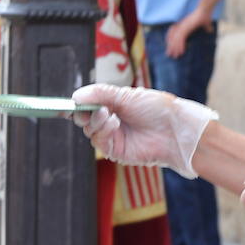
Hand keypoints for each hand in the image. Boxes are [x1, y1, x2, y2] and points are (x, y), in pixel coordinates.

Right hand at [71, 83, 216, 178]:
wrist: (174, 129)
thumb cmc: (155, 108)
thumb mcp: (125, 95)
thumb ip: (100, 93)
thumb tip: (75, 96)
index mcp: (113, 105)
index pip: (88, 104)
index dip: (77, 103)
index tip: (70, 101)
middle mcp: (110, 120)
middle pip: (84, 118)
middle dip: (82, 111)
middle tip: (85, 106)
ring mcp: (113, 136)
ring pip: (89, 129)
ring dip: (95, 120)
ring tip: (108, 114)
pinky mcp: (116, 150)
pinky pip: (99, 141)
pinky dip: (102, 131)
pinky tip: (113, 123)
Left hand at [165, 10, 212, 57]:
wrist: (205, 10)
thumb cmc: (205, 16)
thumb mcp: (205, 24)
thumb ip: (206, 28)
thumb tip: (210, 30)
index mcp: (183, 25)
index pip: (174, 34)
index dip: (171, 41)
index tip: (171, 48)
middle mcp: (181, 26)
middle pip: (172, 38)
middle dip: (171, 47)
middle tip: (169, 54)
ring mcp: (183, 27)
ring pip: (176, 40)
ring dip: (175, 48)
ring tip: (175, 56)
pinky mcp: (186, 28)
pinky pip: (181, 39)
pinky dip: (181, 46)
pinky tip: (181, 52)